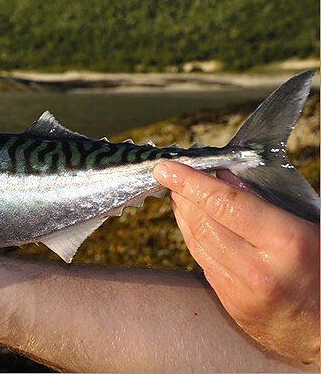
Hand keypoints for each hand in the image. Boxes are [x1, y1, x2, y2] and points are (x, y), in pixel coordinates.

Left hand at [155, 161, 319, 365]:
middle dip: (182, 195)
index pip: (224, 203)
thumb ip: (264, 201)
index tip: (167, 168)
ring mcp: (243, 293)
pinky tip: (194, 225)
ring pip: (197, 243)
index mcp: (286, 243)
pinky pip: (204, 264)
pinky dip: (194, 239)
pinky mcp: (233, 307)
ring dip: (183, 215)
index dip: (191, 182)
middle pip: (203, 222)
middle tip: (172, 177)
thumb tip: (224, 177)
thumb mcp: (307, 226)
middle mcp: (260, 271)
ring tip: (180, 196)